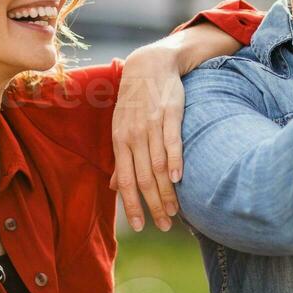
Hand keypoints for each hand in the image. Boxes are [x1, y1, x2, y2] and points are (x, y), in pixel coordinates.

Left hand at [110, 47, 183, 231]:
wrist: (149, 65)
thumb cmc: (135, 101)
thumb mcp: (121, 127)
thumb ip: (120, 158)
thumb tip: (113, 186)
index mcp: (120, 141)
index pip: (124, 180)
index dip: (131, 205)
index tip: (139, 226)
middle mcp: (133, 136)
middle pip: (142, 179)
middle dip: (152, 206)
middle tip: (164, 225)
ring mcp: (151, 125)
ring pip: (158, 166)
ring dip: (167, 192)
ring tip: (174, 212)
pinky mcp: (170, 114)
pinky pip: (172, 141)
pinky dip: (175, 160)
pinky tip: (179, 179)